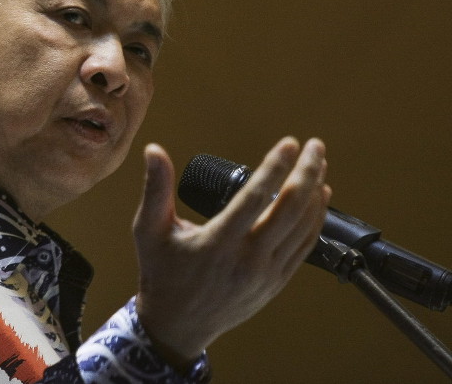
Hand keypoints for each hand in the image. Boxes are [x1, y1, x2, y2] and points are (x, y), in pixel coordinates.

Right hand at [133, 137, 330, 367]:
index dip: (275, 167)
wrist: (177, 325)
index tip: (289, 143)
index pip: (256, 197)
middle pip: (290, 209)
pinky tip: (320, 198)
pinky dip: (316, 219)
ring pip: (303, 227)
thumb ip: (156, 188)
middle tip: (315, 146)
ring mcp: (265, 274)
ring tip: (320, 164)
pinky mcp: (276, 283)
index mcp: (217, 242)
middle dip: (307, 173)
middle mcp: (247, 259)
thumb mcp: (149, 230)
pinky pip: (304, 247)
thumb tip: (154, 150)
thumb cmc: (161, 272)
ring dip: (315, 193)